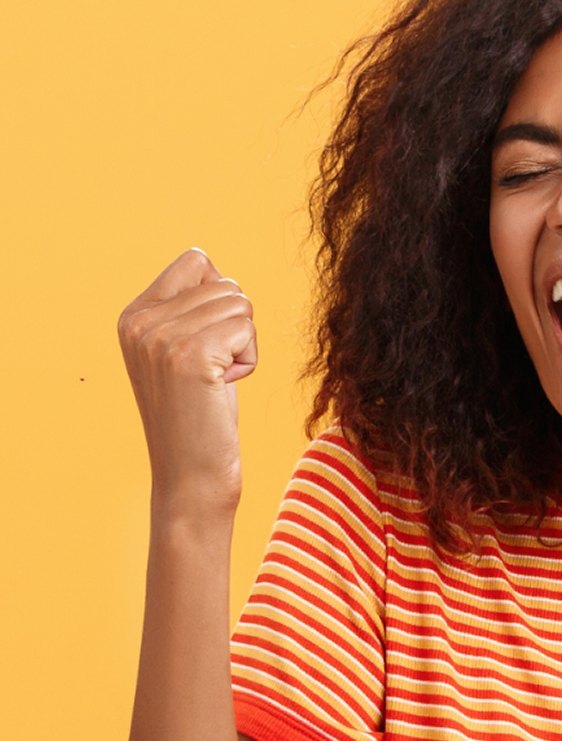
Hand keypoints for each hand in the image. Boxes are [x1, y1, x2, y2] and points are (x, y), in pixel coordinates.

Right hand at [118, 249, 257, 516]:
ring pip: (240, 304)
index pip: (196, 260)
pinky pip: (247, 329)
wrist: (191, 480)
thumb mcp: (183, 355)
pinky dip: (249, 360)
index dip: (220, 299)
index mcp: (133, 315)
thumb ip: (190, 312)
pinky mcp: (190, 355)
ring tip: (217, 383)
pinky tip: (225, 390)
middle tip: (214, 375)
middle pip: (226, 284)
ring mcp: (161, 336)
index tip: (209, 345)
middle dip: (235, 329)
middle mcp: (140, 320)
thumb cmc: (200, 421)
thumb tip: (218, 273)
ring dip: (243, 346)